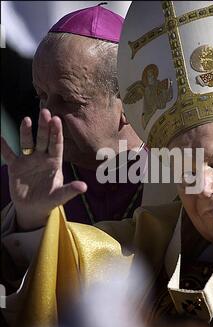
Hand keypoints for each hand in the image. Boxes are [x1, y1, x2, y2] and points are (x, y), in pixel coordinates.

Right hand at [1, 109, 86, 230]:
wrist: (33, 207)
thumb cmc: (50, 199)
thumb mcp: (60, 196)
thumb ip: (70, 190)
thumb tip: (84, 187)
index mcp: (54, 162)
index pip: (56, 145)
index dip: (57, 133)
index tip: (57, 120)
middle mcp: (42, 157)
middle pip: (43, 139)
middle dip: (44, 126)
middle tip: (45, 111)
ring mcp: (28, 160)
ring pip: (27, 143)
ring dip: (26, 132)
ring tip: (26, 120)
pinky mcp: (15, 166)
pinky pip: (9, 155)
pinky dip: (4, 147)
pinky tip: (0, 137)